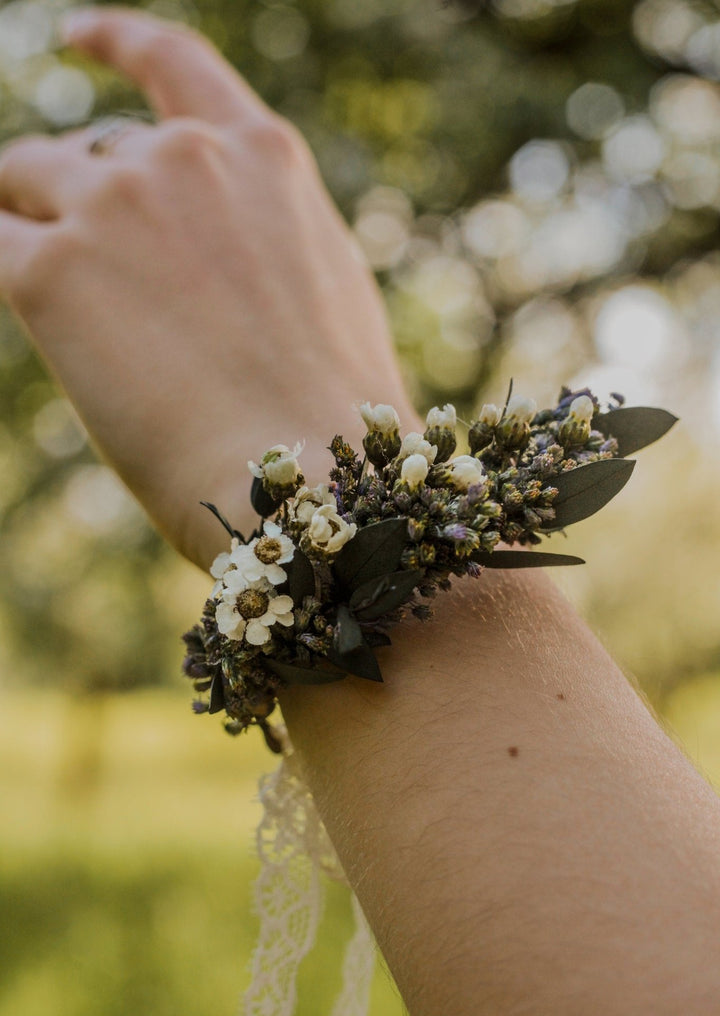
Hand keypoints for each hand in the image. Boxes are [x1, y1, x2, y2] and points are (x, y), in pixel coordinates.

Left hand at [0, 6, 417, 567]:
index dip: (118, 42)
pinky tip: (30, 302)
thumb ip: (259, 234)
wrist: (309, 479)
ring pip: (24, 184)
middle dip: (75, 196)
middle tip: (85, 268)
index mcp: (261, 157)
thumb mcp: (321, 288)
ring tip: (67, 306)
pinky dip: (2, 268)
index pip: (173, 63)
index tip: (77, 36)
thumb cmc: (329, 414)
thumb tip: (197, 244)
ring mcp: (111, 207)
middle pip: (86, 150)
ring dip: (31, 229)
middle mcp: (183, 159)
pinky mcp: (49, 273)